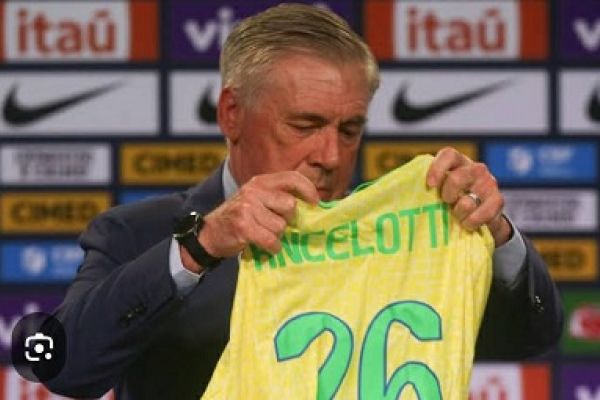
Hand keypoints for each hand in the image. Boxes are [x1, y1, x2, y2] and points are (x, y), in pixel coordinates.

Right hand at [183, 171, 318, 271]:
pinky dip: (272, 248)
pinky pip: (272, 240)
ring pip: (281, 226)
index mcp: (260, 182)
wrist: (209, 234)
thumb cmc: (239, 218)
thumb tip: (311, 204)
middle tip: (276, 226)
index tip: (316, 203)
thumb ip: (277, 197)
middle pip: (290, 206)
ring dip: (277, 236)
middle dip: (288, 221)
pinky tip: (266, 247)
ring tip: (264, 236)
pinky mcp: (243, 226)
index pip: (291, 178)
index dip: (308, 189)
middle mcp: (254, 191)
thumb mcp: (255, 199)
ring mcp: (247, 208)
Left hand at [426, 147, 511, 246]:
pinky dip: (473, 221)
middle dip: (448, 194)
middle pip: (458, 177)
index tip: (430, 184)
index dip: (438, 167)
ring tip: (457, 216)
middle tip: (446, 202)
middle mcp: (474, 169)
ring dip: (460, 212)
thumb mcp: (436, 193)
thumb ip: (420, 188)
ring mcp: (488, 183)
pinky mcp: (498, 199)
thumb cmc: (451, 202)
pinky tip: (467, 224)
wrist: (478, 219)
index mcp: (457, 162)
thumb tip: (387, 193)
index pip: (449, 154)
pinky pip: (485, 212)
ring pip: (470, 198)